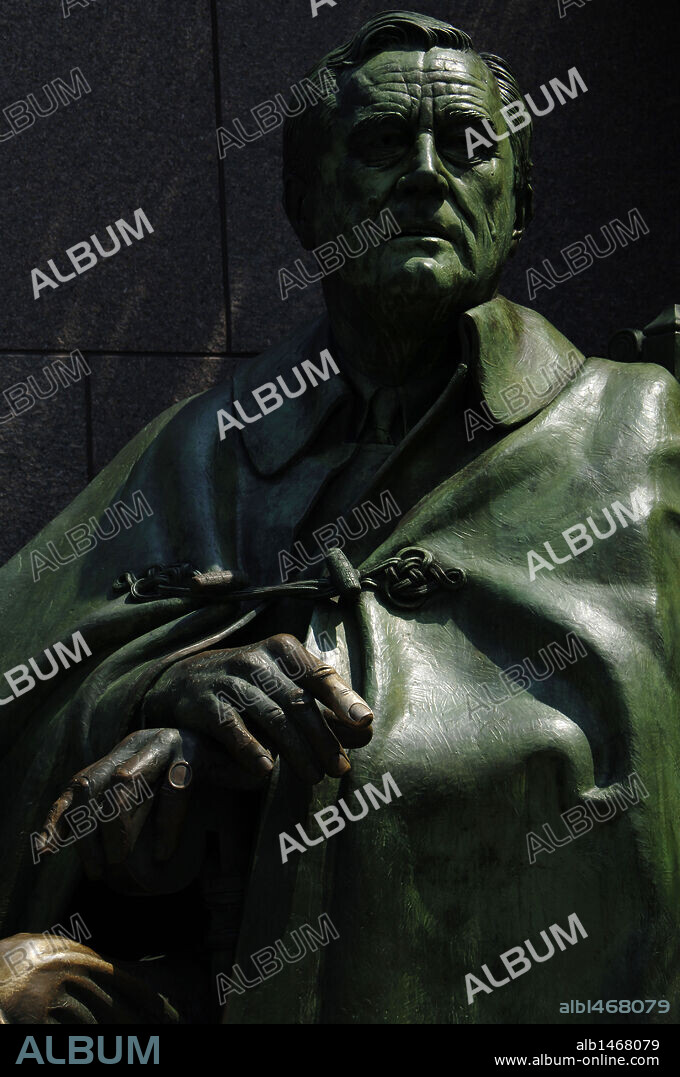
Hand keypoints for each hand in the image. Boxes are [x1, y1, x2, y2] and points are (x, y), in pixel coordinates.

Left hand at [36, 727, 219, 885]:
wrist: (249, 760)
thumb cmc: (202, 788)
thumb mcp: (156, 800)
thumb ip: (127, 814)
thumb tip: (82, 848)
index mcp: (123, 754)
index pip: (80, 783)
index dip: (59, 815)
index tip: (47, 851)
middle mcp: (139, 743)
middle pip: (94, 783)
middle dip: (89, 832)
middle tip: (100, 873)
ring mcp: (167, 743)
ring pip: (125, 783)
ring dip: (119, 829)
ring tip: (123, 865)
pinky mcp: (196, 751)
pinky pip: (174, 790)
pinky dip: (165, 825)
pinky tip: (163, 853)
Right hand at [141, 633, 373, 785]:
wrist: (181, 683)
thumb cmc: (249, 688)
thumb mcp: (286, 685)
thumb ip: (324, 706)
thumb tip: (367, 729)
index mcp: (284, 651)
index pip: (320, 675)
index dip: (344, 699)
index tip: (365, 722)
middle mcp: (257, 660)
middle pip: (299, 702)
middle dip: (324, 739)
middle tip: (341, 769)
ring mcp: (229, 680)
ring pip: (272, 718)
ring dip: (297, 752)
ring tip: (314, 778)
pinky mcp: (205, 703)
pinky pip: (233, 729)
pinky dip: (252, 749)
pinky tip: (266, 771)